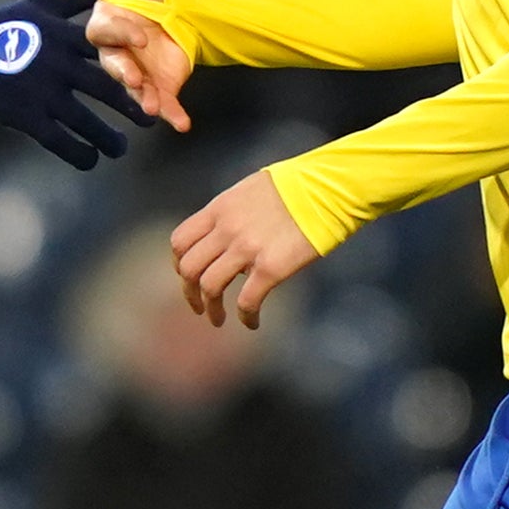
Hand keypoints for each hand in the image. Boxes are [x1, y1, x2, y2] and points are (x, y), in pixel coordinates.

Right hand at [0, 0, 148, 169]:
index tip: (151, 74)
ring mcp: (43, 92)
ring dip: (109, 138)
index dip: (135, 60)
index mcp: (64, 35)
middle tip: (149, 119)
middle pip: (107, 88)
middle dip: (133, 105)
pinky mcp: (27, 116)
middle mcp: (59, 64)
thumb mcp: (37, 5)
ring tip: (120, 148)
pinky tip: (89, 160)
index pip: (110, 46)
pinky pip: (61, 141)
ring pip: (88, 121)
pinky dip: (79, 153)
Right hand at [41, 0, 195, 131]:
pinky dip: (173, 114)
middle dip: (126, 74)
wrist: (181, 8)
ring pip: (136, 90)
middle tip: (135, 80)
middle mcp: (119, 55)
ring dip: (145, 100)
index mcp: (106, 30)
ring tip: (153, 108)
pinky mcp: (159, 87)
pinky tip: (181, 123)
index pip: (105, 32)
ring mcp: (139, 74)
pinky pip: (164, 104)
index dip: (121, 34)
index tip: (138, 36)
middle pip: (116, 67)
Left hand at [168, 171, 319, 327]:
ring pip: (210, 287)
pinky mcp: (271, 267)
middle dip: (190, 293)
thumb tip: (225, 236)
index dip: (180, 264)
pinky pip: (247, 301)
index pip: (181, 241)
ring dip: (211, 309)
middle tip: (199, 307)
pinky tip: (252, 322)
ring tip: (218, 320)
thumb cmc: (296, 186)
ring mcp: (247, 249)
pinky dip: (246, 316)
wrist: (328, 187)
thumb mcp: (250, 191)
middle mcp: (226, 229)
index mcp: (219, 209)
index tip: (189, 277)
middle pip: (190, 269)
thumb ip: (232, 213)